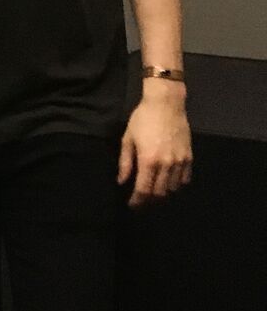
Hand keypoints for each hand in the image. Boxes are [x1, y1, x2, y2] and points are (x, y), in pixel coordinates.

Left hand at [119, 80, 192, 207]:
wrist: (166, 104)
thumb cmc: (142, 119)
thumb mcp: (128, 138)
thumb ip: (125, 162)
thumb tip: (122, 181)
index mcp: (148, 160)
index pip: (144, 190)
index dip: (138, 201)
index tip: (132, 206)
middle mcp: (166, 164)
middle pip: (159, 193)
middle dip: (149, 200)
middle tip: (142, 202)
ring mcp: (180, 162)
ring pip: (173, 188)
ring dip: (163, 193)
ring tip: (154, 193)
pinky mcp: (189, 157)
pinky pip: (185, 178)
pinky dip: (176, 184)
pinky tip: (168, 182)